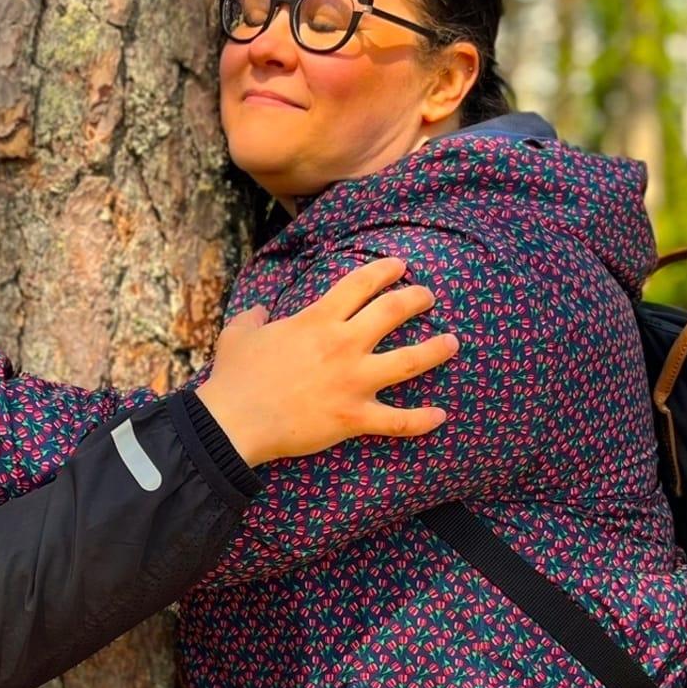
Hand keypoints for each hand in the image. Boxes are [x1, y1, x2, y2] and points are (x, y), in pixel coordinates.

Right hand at [194, 257, 456, 465]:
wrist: (234, 421)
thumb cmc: (234, 377)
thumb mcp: (238, 334)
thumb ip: (253, 318)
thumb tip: (260, 312)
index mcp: (318, 320)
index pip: (360, 284)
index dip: (383, 270)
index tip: (399, 266)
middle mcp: (344, 345)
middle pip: (393, 312)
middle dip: (416, 299)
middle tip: (428, 296)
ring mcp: (353, 382)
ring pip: (410, 361)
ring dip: (436, 350)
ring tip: (452, 342)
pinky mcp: (354, 417)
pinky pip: (398, 420)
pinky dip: (421, 420)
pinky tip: (440, 416)